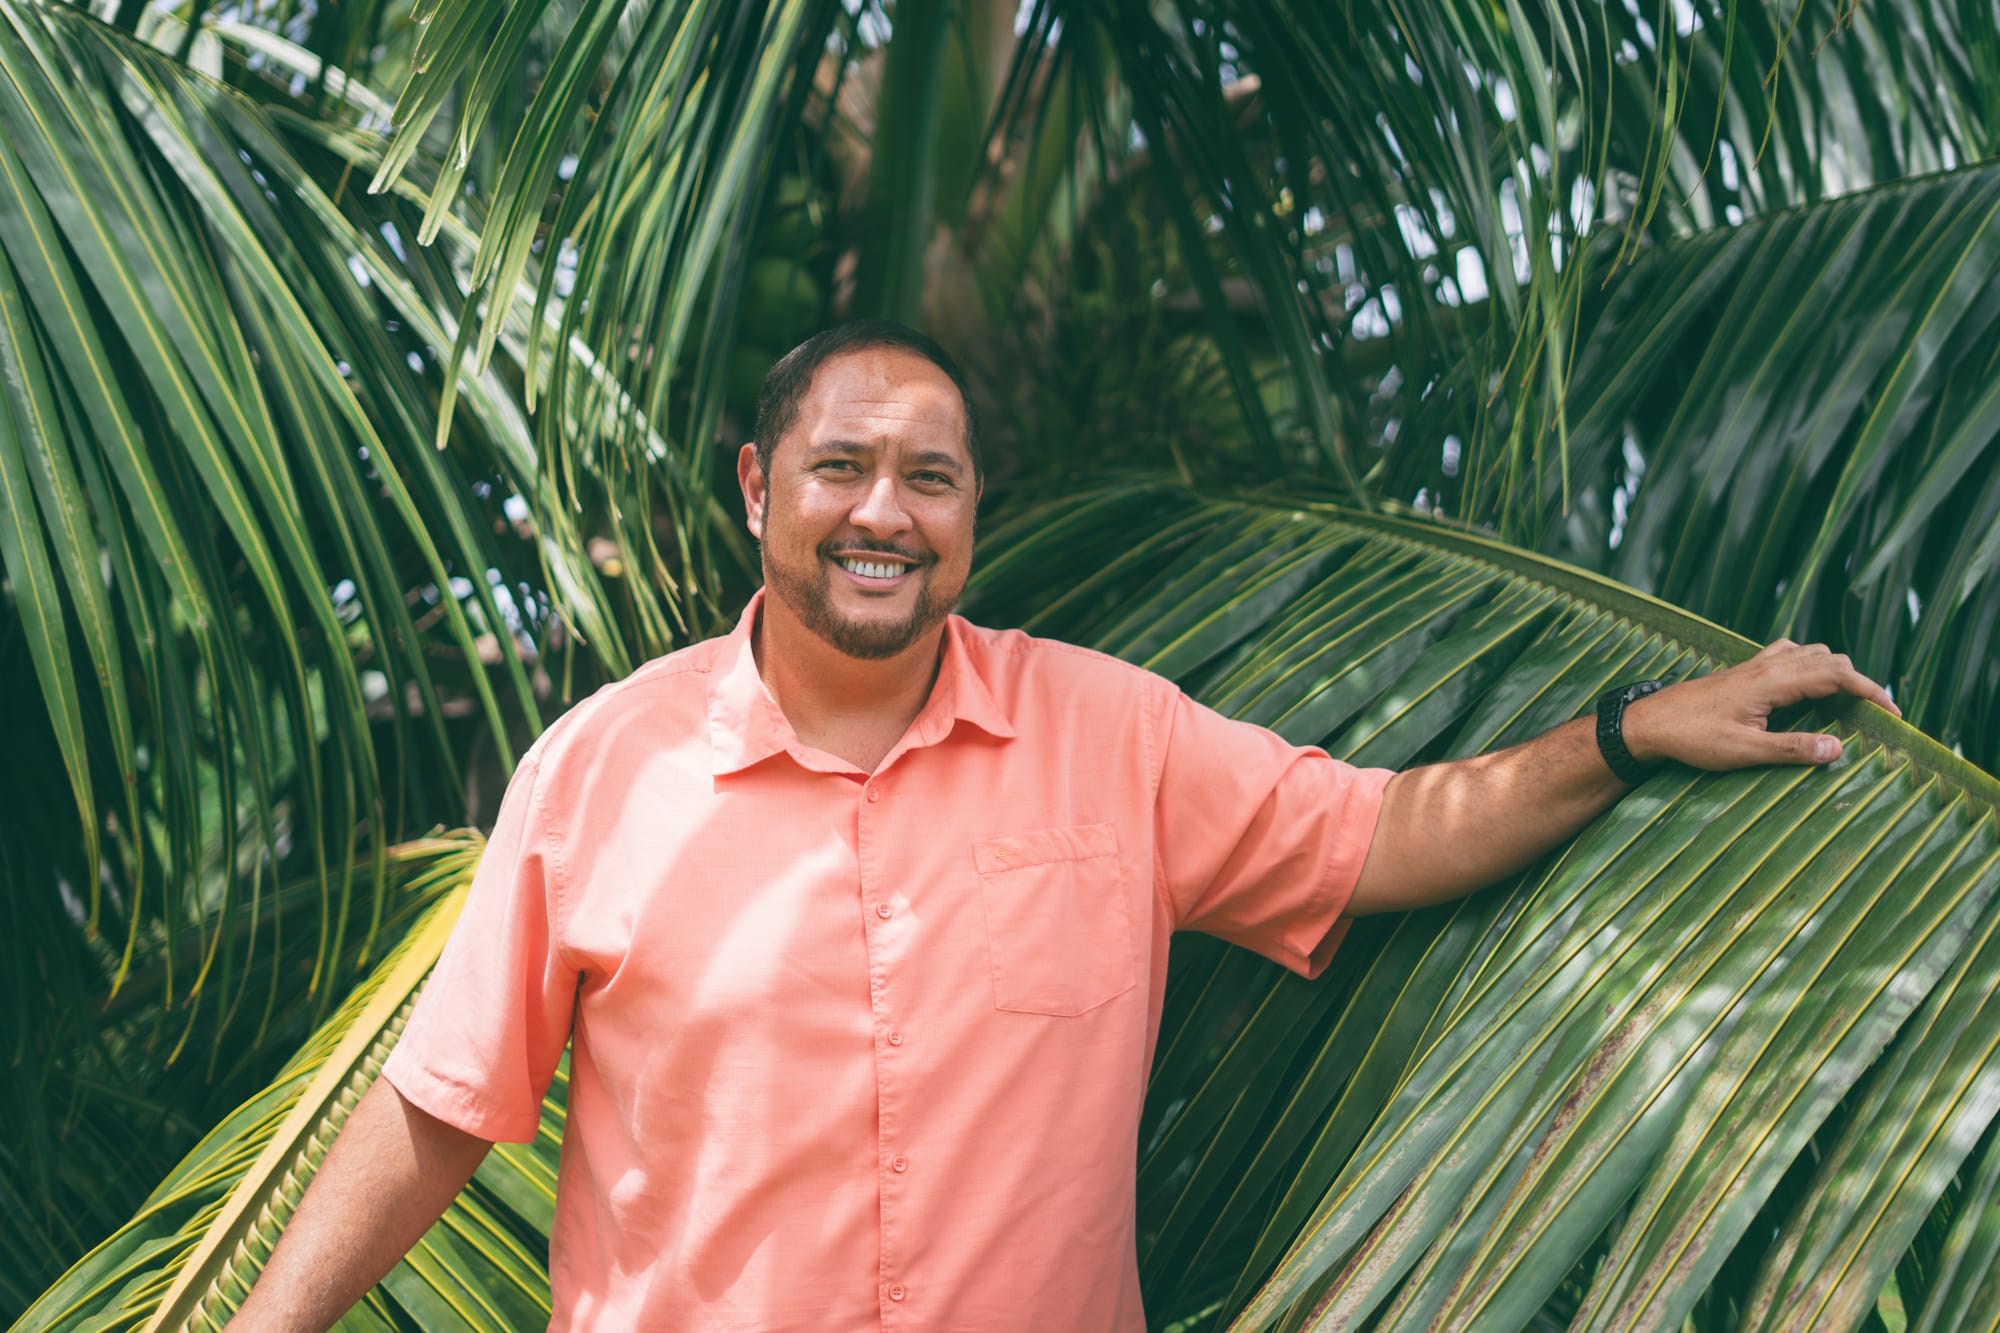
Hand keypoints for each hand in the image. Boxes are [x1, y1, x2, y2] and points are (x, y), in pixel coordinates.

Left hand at [1622, 639, 1900, 772]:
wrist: (1648, 722)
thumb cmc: (1692, 738)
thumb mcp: (1745, 752)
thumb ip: (1793, 749)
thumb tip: (1839, 749)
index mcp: (1773, 681)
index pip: (1837, 676)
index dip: (1871, 692)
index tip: (1894, 713)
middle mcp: (1768, 665)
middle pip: (1831, 660)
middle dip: (1860, 683)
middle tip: (1879, 713)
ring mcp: (1755, 664)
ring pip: (1811, 653)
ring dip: (1836, 670)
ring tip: (1851, 701)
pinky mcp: (1744, 669)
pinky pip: (1789, 654)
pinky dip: (1811, 663)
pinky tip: (1809, 684)